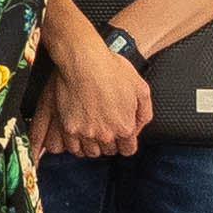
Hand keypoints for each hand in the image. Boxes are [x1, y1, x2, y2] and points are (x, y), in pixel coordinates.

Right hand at [38, 24, 151, 158]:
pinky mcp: (68, 128)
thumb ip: (144, 113)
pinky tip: (77, 136)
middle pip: (108, 151)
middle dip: (109, 143)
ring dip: (92, 145)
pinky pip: (71, 147)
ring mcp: (86, 133)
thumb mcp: (141, 88)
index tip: (121, 137)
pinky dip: (75, 145)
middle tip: (105, 130)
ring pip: (89, 152)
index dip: (125, 143)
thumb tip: (139, 127)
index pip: (128, 150)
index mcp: (125, 127)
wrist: (83, 61)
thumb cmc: (112, 70)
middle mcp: (106, 134)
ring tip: (90, 134)